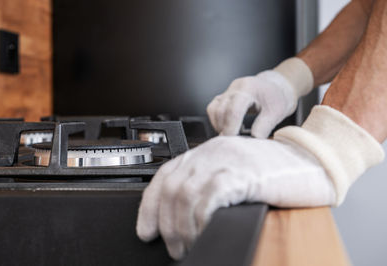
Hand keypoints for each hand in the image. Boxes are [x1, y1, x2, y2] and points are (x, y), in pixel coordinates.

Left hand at [136, 136, 335, 259]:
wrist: (314, 161)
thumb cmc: (278, 172)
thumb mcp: (236, 174)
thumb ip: (211, 186)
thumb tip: (186, 218)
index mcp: (207, 151)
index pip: (166, 176)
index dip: (149, 206)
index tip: (146, 230)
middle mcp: (213, 151)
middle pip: (172, 188)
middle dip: (167, 224)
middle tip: (174, 247)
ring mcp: (228, 159)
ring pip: (186, 195)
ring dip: (182, 228)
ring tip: (188, 247)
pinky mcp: (245, 172)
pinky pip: (211, 196)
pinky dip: (203, 219)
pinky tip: (206, 232)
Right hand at [206, 58, 313, 137]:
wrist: (276, 87)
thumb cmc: (277, 97)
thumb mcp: (276, 112)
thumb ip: (263, 127)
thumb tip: (250, 141)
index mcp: (248, 88)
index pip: (233, 110)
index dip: (231, 129)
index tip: (234, 142)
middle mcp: (234, 88)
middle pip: (220, 111)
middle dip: (225, 129)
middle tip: (235, 141)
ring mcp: (227, 92)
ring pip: (213, 110)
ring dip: (220, 125)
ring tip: (233, 133)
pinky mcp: (223, 97)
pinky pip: (213, 109)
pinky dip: (217, 121)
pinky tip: (229, 127)